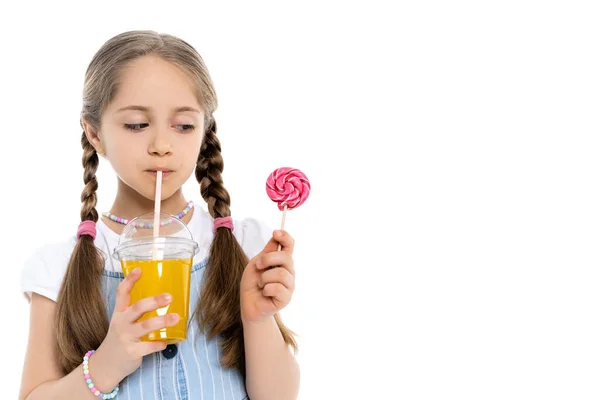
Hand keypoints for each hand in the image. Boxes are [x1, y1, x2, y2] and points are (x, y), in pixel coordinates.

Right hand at [91, 268, 180, 388]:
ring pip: (145, 326)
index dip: (130, 280)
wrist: (104, 366)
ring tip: (176, 318)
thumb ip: (136, 312)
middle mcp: (122, 323)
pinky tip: (166, 342)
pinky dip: (158, 345)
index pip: (122, 293)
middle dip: (153, 301)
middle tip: (169, 297)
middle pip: (137, 308)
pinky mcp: (131, 352)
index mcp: (119, 313)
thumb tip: (162, 300)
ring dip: (162, 321)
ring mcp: (126, 338)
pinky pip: (147, 347)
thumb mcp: (122, 322)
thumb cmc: (120, 340)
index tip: (139, 269)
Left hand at [240, 230, 295, 323]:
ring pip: (281, 273)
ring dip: (264, 278)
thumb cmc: (252, 284)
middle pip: (286, 257)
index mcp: (282, 262)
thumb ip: (267, 251)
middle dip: (267, 259)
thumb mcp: (256, 264)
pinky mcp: (286, 298)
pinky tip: (264, 292)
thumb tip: (276, 235)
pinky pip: (277, 288)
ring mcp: (289, 285)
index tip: (276, 232)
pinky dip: (266, 289)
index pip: (290, 245)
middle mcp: (289, 272)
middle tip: (257, 266)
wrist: (248, 304)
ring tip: (260, 284)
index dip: (285, 237)